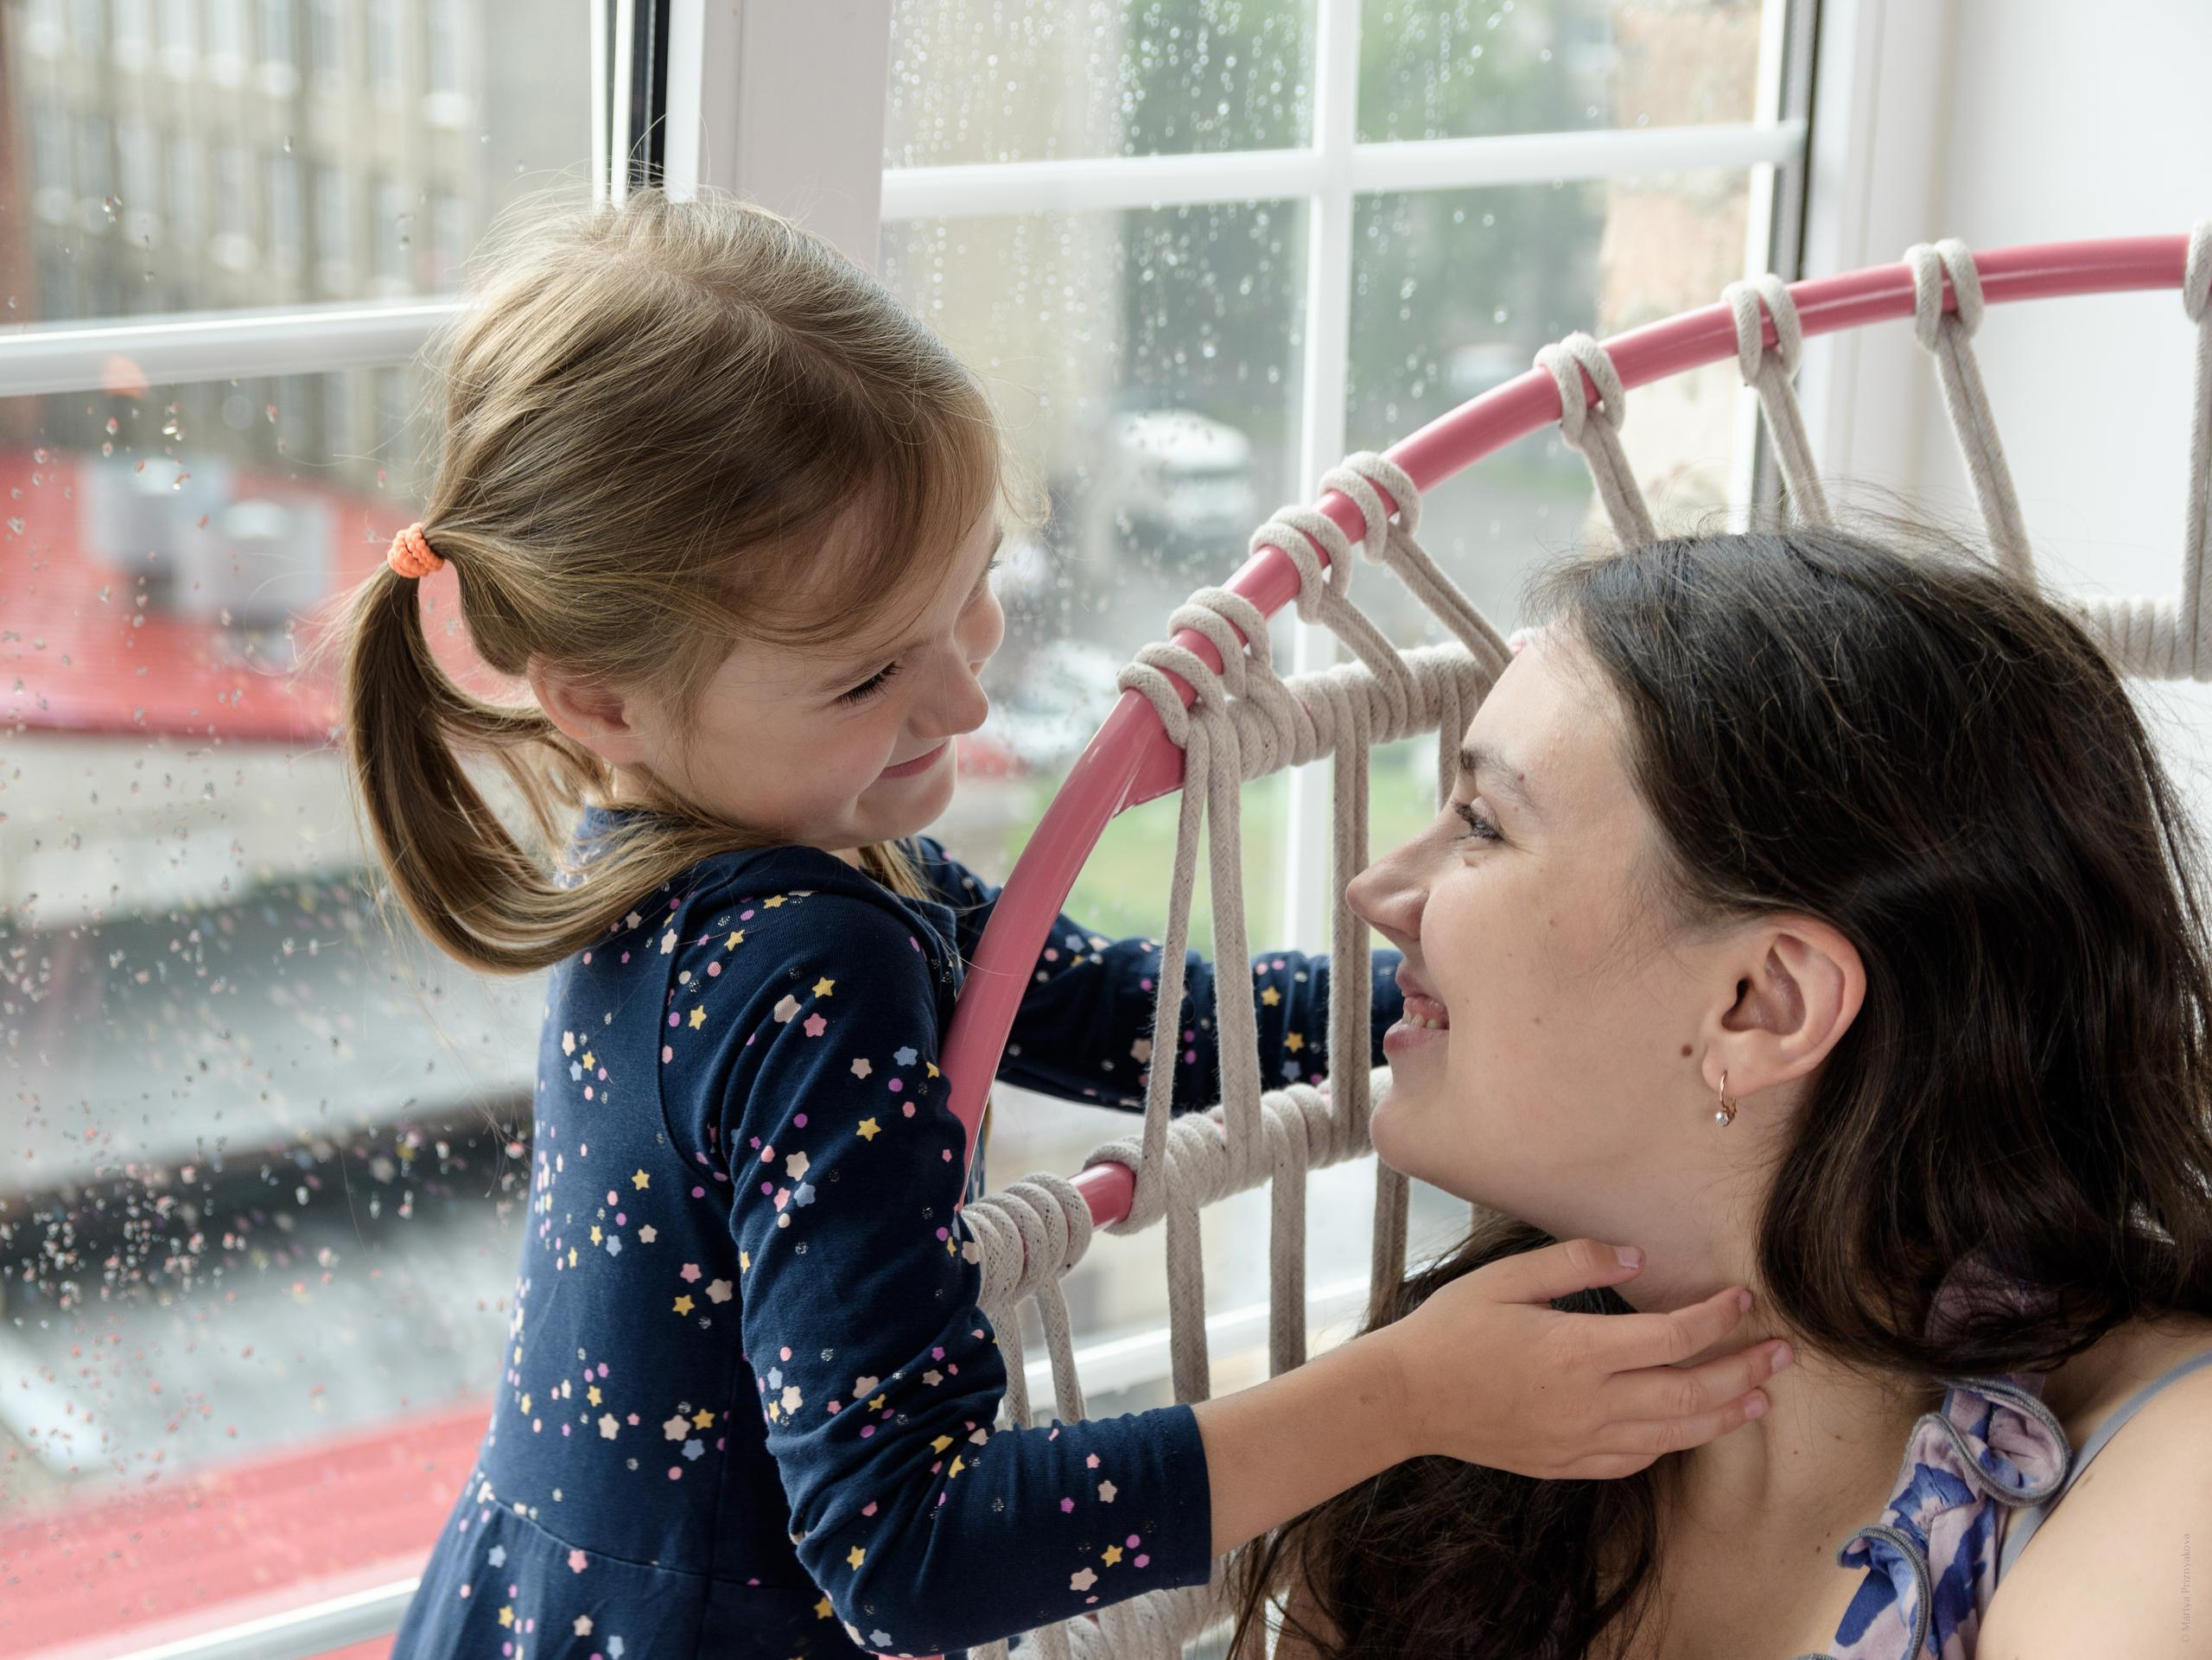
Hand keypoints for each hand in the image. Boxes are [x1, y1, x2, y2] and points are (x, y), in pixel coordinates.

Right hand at [1375, 1237, 1789, 1478]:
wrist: (1408, 1398)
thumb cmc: (1452, 1329)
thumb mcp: (1507, 1277)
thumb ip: (1575, 1262)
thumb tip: (1638, 1258)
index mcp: (1580, 1350)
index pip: (1673, 1337)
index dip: (1716, 1318)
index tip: (1742, 1300)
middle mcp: (1592, 1402)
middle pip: (1690, 1392)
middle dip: (1744, 1371)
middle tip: (1784, 1354)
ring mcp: (1582, 1439)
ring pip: (1674, 1434)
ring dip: (1723, 1415)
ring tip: (1759, 1399)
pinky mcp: (1568, 1462)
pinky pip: (1637, 1459)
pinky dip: (1672, 1443)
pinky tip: (1688, 1429)